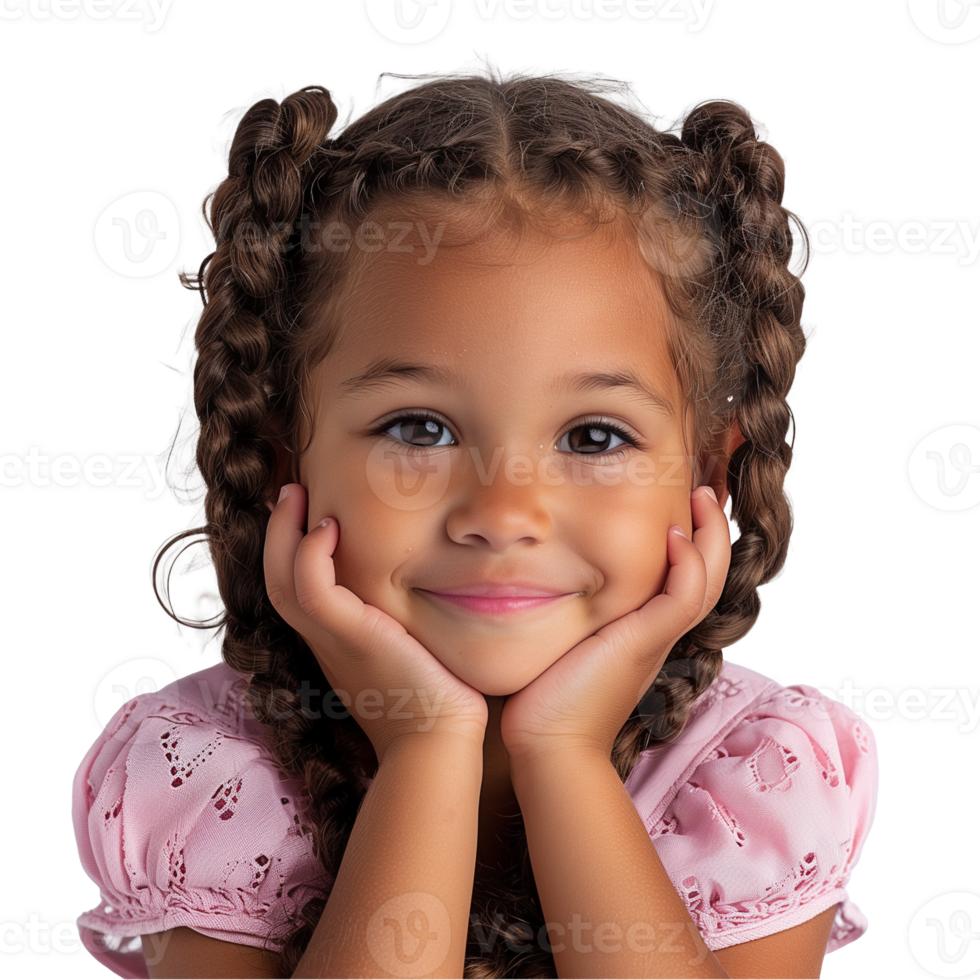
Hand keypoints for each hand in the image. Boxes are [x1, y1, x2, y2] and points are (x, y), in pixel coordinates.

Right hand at [264, 484, 487, 762]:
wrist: (438, 742)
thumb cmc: (438, 705)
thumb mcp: (413, 656)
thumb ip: (409, 628)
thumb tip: (432, 600)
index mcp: (336, 645)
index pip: (298, 593)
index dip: (291, 555)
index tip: (305, 518)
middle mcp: (325, 642)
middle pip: (276, 582)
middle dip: (277, 534)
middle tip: (289, 493)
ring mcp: (332, 641)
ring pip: (281, 581)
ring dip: (283, 533)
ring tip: (296, 495)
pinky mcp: (350, 636)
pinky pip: (312, 588)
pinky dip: (310, 553)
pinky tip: (329, 526)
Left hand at [499, 486, 730, 761]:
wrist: (549, 745)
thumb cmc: (545, 700)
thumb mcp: (563, 643)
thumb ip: (564, 615)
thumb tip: (533, 582)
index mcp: (644, 634)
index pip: (684, 582)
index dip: (693, 546)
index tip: (682, 509)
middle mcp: (658, 635)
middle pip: (709, 577)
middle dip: (713, 533)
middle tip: (706, 493)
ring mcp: (656, 639)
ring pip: (708, 582)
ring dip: (711, 538)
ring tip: (704, 498)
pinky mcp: (645, 642)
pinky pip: (684, 597)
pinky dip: (688, 564)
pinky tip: (673, 534)